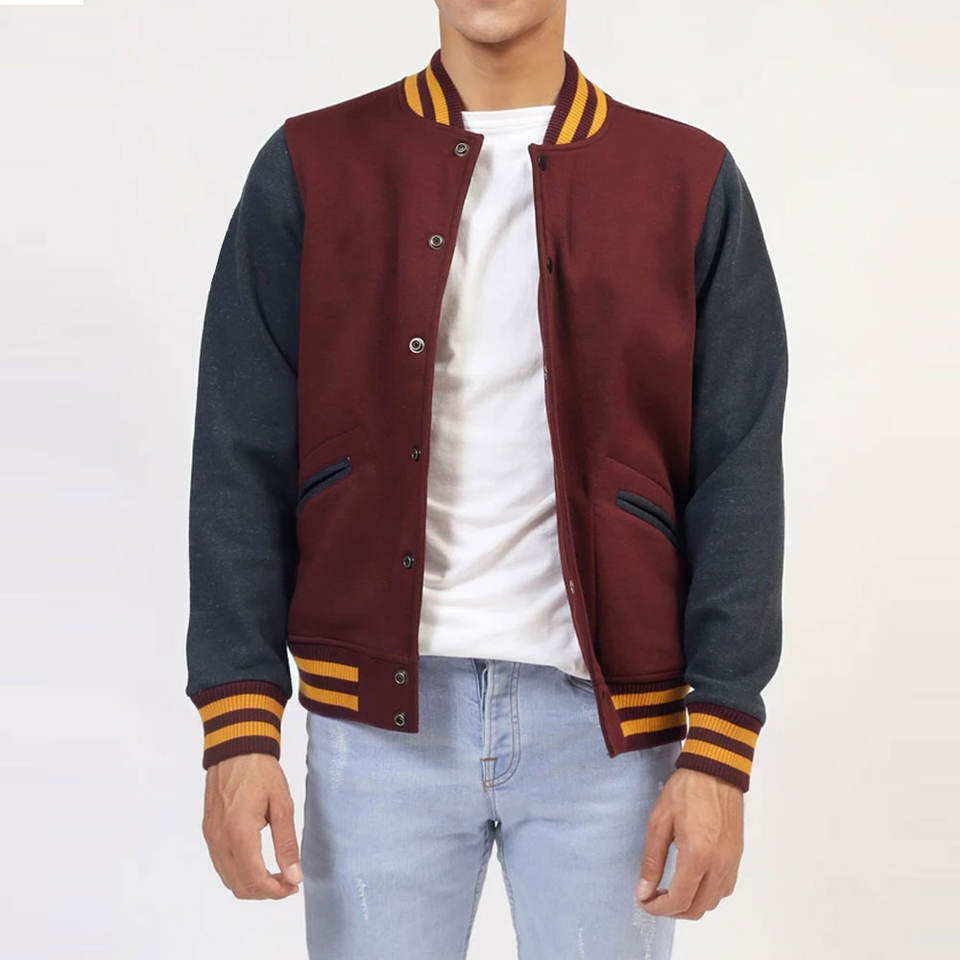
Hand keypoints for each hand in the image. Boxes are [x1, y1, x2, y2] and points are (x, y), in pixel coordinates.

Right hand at [202, 753, 302, 898]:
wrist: (236, 747)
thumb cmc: (260, 771)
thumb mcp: (282, 805)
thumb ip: (286, 844)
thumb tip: (294, 876)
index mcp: (239, 833)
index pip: (255, 880)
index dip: (276, 891)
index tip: (293, 886)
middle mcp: (220, 839)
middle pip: (239, 886)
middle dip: (265, 891)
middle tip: (288, 881)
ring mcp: (211, 836)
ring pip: (228, 878)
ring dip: (251, 883)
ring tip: (276, 873)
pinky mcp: (209, 830)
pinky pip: (221, 863)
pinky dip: (239, 872)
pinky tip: (258, 861)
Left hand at [635, 767, 742, 918]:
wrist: (715, 771)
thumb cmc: (686, 790)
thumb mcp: (659, 822)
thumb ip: (652, 860)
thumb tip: (644, 890)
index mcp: (697, 855)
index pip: (679, 900)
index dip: (658, 908)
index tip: (645, 902)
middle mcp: (718, 863)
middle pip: (697, 908)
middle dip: (673, 911)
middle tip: (655, 899)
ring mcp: (731, 862)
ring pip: (713, 902)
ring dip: (691, 904)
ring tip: (671, 891)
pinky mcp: (737, 856)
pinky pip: (724, 888)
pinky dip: (707, 894)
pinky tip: (692, 881)